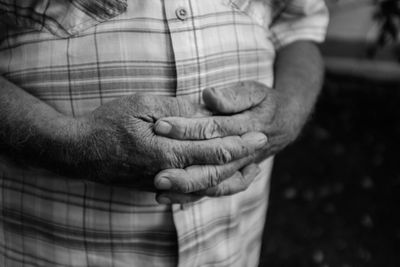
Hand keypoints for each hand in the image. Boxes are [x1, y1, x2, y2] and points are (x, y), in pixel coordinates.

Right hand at [78, 93, 266, 190]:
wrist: (80, 151)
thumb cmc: (108, 123)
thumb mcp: (142, 105)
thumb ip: (177, 110)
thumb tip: (205, 111)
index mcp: (169, 151)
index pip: (214, 149)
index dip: (240, 143)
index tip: (259, 135)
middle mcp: (170, 173)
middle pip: (216, 170)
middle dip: (242, 159)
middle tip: (261, 150)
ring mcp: (163, 184)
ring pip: (206, 187)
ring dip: (231, 179)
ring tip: (250, 171)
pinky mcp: (156, 188)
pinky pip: (189, 194)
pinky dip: (209, 189)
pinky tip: (219, 185)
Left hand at [153, 81, 305, 201]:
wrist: (284, 124)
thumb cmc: (263, 102)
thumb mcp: (253, 91)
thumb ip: (233, 96)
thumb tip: (209, 96)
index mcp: (248, 127)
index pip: (214, 128)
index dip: (187, 128)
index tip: (161, 126)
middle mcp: (244, 153)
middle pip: (214, 166)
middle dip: (184, 173)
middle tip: (157, 176)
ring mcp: (240, 168)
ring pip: (214, 183)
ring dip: (187, 189)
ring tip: (160, 192)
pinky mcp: (234, 176)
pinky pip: (216, 190)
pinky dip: (195, 196)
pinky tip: (172, 199)